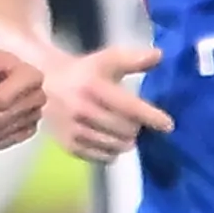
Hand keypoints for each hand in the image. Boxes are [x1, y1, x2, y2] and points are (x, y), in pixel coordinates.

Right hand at [44, 42, 172, 161]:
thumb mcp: (106, 60)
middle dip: (136, 127)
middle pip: (126, 130)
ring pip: (116, 146)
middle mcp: (82, 110)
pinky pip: (102, 157)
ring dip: (126, 141)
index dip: (151, 117)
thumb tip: (159, 55)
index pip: (129, 107)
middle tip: (135, 122)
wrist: (45, 87)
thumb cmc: (83, 73)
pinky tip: (110, 140)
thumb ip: (133, 59)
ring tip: (124, 132)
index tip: (168, 125)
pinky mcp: (69, 145)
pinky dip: (112, 151)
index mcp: (93, 87)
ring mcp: (74, 130)